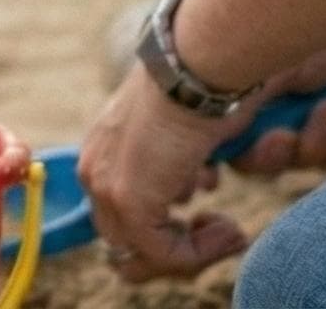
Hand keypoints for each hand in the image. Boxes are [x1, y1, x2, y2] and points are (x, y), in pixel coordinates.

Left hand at [80, 67, 245, 282]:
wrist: (192, 72)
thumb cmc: (197, 90)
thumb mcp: (181, 133)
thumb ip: (176, 164)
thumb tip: (194, 186)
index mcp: (102, 152)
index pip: (121, 211)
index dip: (167, 223)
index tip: (208, 213)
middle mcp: (94, 170)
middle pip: (127, 238)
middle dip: (178, 243)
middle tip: (221, 229)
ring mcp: (107, 188)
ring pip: (144, 252)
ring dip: (194, 251)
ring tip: (229, 230)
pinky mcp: (130, 202)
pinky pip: (166, 254)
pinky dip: (202, 252)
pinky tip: (230, 228)